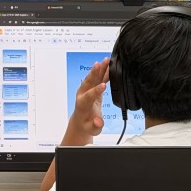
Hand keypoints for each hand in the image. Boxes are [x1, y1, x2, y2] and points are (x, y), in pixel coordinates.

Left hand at [40, 57, 109, 190]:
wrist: (81, 121)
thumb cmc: (86, 125)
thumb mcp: (91, 130)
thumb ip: (95, 126)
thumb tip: (97, 122)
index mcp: (82, 104)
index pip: (89, 95)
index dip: (96, 91)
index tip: (103, 85)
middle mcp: (83, 94)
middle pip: (89, 82)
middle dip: (95, 73)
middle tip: (100, 64)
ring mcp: (87, 90)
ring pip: (93, 77)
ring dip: (99, 69)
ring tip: (106, 60)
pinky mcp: (92, 89)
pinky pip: (98, 79)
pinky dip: (103, 72)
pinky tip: (109, 66)